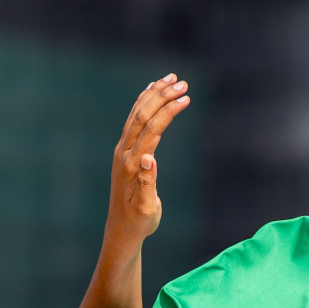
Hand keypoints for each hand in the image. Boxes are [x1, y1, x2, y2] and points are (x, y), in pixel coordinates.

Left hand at [106, 73, 190, 242]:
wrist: (122, 229)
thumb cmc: (140, 222)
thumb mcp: (147, 209)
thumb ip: (148, 184)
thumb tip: (149, 158)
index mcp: (133, 165)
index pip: (151, 130)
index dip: (168, 112)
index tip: (186, 98)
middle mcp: (124, 152)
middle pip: (142, 116)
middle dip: (162, 96)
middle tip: (183, 82)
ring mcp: (122, 150)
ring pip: (137, 114)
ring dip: (153, 94)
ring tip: (172, 78)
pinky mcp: (124, 151)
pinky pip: (133, 120)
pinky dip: (143, 103)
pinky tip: (152, 91)